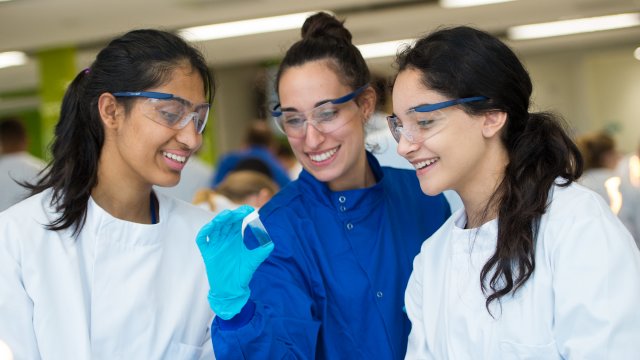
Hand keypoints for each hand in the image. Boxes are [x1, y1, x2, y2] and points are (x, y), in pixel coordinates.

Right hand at [196, 205, 273, 319]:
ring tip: (226, 216)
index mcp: (235, 238)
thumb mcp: (253, 261)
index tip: (249, 209)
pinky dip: (204, 232)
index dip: (241, 213)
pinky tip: (211, 227)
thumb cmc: (242, 274)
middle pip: (225, 222)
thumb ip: (261, 252)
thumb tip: (271, 244)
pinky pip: (202, 239)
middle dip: (231, 215)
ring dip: (218, 220)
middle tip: (238, 212)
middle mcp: (224, 239)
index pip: (237, 221)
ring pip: (214, 228)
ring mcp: (215, 245)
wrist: (232, 289)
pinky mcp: (207, 253)